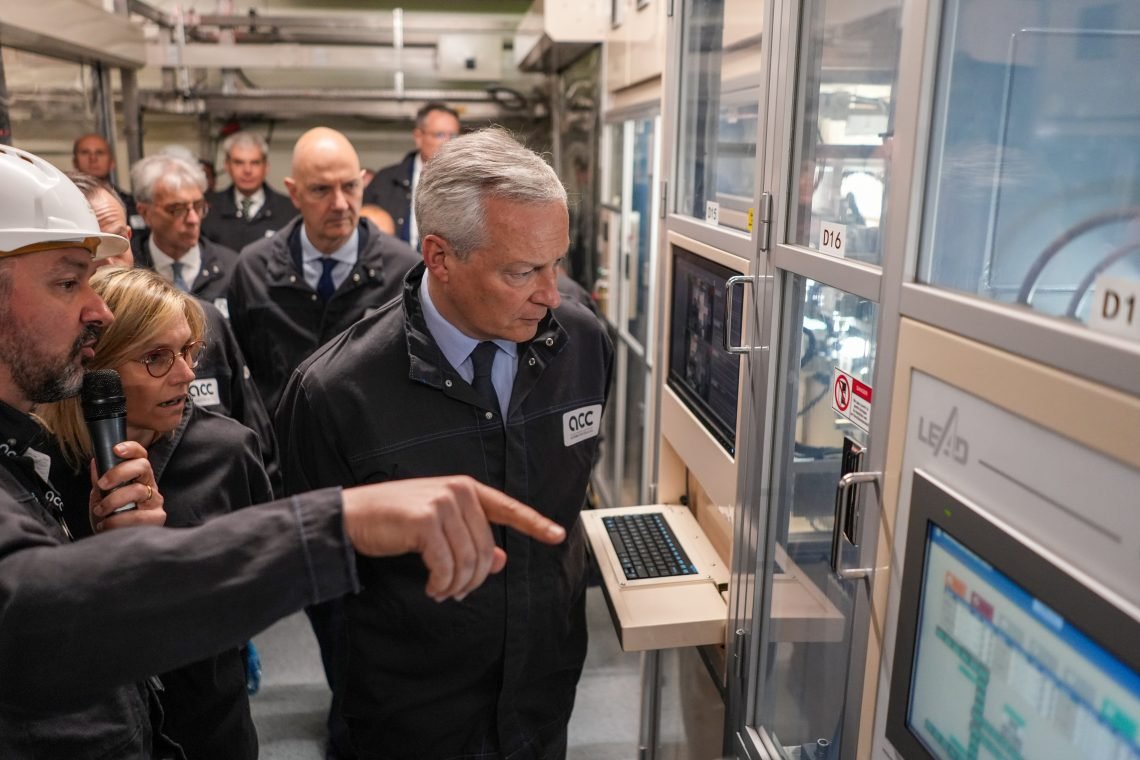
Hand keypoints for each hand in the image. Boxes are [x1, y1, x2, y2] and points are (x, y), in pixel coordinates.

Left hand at [89, 441, 165, 531]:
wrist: (114, 543)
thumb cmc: (110, 517)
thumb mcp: (101, 497)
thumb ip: (100, 480)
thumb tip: (96, 461)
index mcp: (138, 477)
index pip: (141, 456)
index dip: (131, 449)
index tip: (116, 450)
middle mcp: (150, 486)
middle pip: (143, 467)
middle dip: (119, 472)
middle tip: (102, 485)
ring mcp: (155, 501)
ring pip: (138, 491)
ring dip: (113, 501)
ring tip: (100, 511)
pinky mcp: (157, 518)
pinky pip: (138, 515)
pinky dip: (117, 520)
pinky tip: (106, 525)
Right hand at [341, 475, 565, 601]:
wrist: (352, 516)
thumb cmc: (393, 520)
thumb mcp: (437, 526)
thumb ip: (470, 539)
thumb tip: (500, 560)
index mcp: (465, 488)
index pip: (508, 507)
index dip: (535, 523)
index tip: (558, 535)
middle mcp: (458, 491)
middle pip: (486, 548)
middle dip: (475, 578)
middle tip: (457, 593)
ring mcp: (442, 503)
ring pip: (469, 560)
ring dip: (456, 586)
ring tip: (441, 592)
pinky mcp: (425, 521)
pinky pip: (446, 566)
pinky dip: (441, 584)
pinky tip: (432, 588)